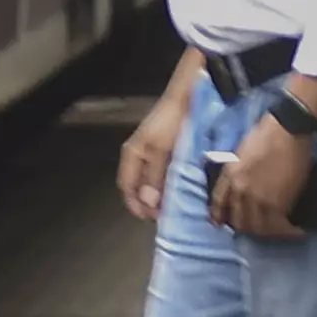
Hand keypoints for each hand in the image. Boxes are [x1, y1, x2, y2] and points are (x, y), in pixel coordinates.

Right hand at [116, 97, 187, 221]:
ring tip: (175, 207)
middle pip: (139, 187)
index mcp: (132, 155)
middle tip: (165, 217)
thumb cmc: (171, 121)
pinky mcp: (170, 151)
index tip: (150, 218)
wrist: (189, 98)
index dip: (135, 204)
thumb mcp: (160, 150)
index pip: (127, 187)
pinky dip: (171, 185)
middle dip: (149, 203)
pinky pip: (166, 174)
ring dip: (162, 195)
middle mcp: (140, 156)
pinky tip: (182, 190)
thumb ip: (154, 177)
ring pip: (153, 182)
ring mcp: (155, 153)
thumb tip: (149, 202)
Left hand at [206, 111, 315, 237]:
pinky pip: (279, 226)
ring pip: (258, 228)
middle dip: (248, 229)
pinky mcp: (277, 203)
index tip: (221, 224)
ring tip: (281, 232)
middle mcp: (239, 190)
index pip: (219, 203)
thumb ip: (239, 171)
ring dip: (270, 234)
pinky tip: (298, 232)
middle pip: (239, 221)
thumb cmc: (267, 133)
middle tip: (261, 230)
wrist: (287, 129)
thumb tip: (246, 185)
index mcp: (229, 175)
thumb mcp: (242, 152)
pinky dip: (289, 232)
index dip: (219, 216)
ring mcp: (257, 199)